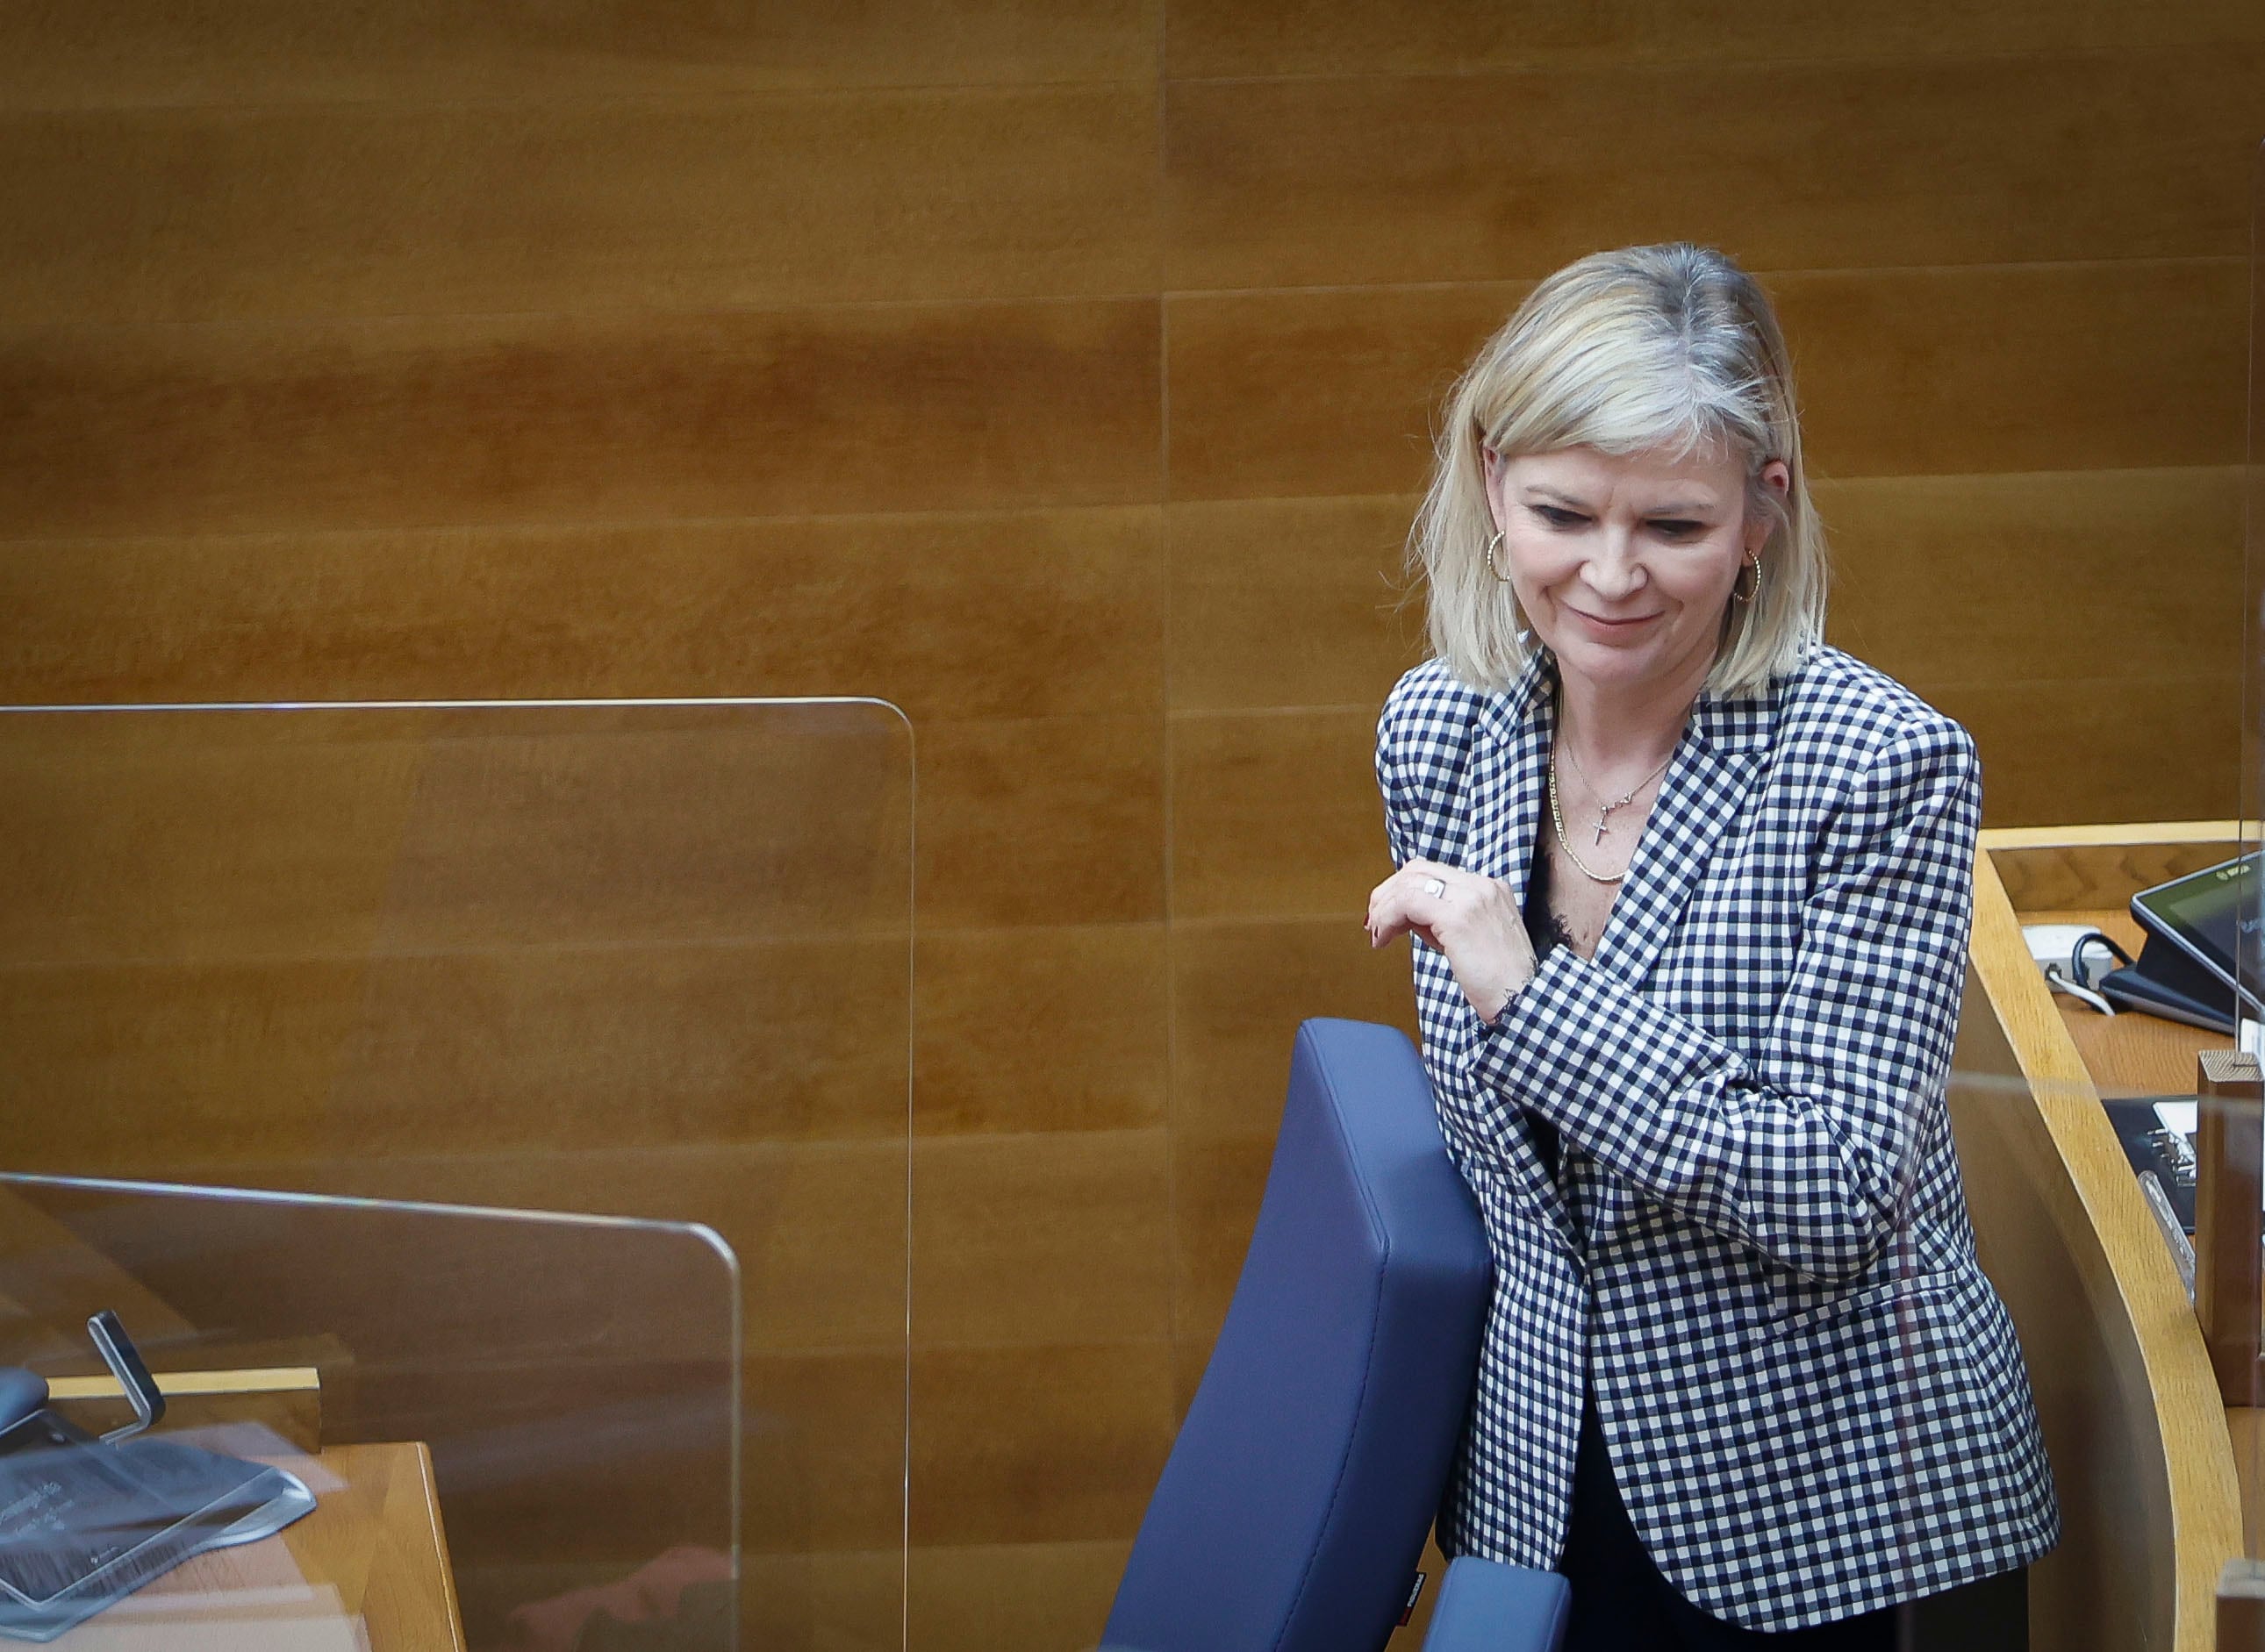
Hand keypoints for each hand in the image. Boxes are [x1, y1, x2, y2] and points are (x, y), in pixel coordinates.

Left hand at [1366, 859, 1538, 1022]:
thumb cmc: (1499, 981)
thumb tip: (1403, 916)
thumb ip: (1440, 920)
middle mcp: (1481, 885)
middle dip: (1387, 894)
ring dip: (1384, 908)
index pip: (1433, 871)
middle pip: (1416, 870)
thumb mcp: (1468, 939)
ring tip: (1376, 934)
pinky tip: (1382, 938)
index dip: (1401, 888)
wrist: (1522, 1001)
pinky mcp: (1457, 916)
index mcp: (1489, 888)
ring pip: (1408, 883)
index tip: (1386, 914)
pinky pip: (1407, 903)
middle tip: (1373, 921)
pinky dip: (1387, 918)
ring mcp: (1471, 897)